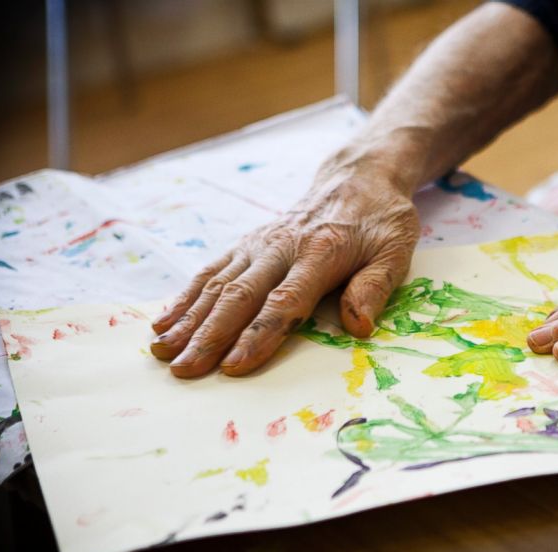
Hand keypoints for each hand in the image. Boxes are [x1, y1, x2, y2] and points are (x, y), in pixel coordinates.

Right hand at [150, 162, 419, 377]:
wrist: (357, 176)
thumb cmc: (380, 221)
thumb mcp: (395, 250)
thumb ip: (374, 287)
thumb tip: (358, 326)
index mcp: (321, 252)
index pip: (285, 300)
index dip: (259, 334)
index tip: (234, 365)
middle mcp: (282, 246)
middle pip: (240, 296)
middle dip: (209, 336)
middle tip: (184, 369)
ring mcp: (260, 243)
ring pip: (218, 284)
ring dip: (189, 319)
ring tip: (162, 351)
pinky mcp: (248, 243)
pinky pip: (212, 270)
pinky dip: (185, 296)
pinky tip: (164, 321)